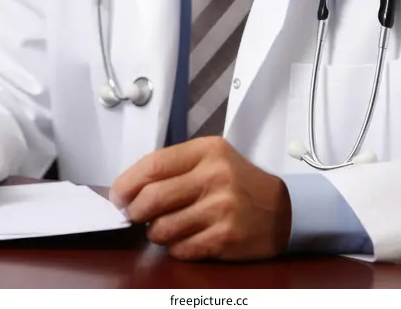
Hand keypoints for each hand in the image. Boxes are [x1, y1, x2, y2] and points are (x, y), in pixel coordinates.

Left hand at [109, 137, 291, 260]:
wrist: (283, 209)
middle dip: (135, 211)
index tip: (117, 195)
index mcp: (208, 150)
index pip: (153, 165)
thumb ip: (175, 166)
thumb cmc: (239, 182)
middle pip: (152, 199)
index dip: (127, 183)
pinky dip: (175, 247)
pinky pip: (181, 249)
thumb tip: (129, 189)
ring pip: (162, 229)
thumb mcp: (212, 157)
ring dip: (155, 232)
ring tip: (165, 226)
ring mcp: (221, 209)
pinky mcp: (225, 238)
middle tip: (134, 215)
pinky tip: (186, 237)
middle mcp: (214, 177)